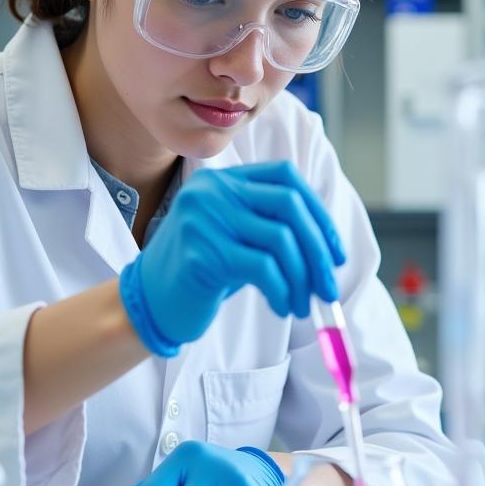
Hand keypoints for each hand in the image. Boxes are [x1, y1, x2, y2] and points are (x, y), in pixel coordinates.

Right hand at [119, 162, 345, 354]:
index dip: (319, 214)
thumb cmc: (202, 272)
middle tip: (329, 287)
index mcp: (224, 180)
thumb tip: (330, 248)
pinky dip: (283, 290)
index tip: (335, 252)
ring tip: (305, 304)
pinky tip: (283, 306)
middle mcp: (213, 192)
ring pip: (281, 239)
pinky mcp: (203, 253)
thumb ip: (274, 227)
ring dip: (303, 278)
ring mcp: (205, 219)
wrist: (149, 302)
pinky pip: (263, 268)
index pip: (287, 179)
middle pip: (290, 205)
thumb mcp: (237, 237)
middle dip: (319, 250)